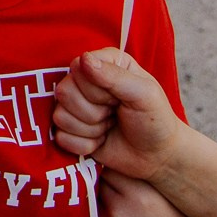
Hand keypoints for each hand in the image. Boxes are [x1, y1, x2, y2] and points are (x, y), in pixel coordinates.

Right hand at [50, 48, 185, 181]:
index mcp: (104, 63)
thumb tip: (84, 59)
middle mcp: (85, 80)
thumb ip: (115, 76)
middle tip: (114, 114)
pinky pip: (61, 138)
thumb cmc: (156, 121)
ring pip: (60, 116)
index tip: (118, 99)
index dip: (95, 89)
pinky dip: (85, 145)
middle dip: (93, 112)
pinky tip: (101, 141)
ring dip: (90, 130)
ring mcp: (75, 106)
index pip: (77, 68)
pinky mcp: (69, 130)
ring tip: (109, 127)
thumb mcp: (144, 94)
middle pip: (64, 92)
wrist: (157, 157)